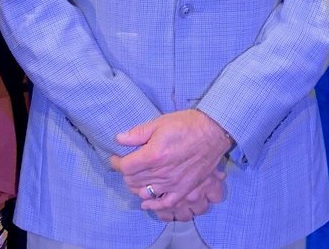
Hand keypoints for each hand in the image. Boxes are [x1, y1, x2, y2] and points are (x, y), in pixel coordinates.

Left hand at [110, 110, 232, 214]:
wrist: (213, 132)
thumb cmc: (186, 125)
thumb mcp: (159, 123)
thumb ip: (138, 133)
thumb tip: (119, 139)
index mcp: (153, 155)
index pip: (125, 167)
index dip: (116, 163)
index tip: (115, 158)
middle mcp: (161, 173)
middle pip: (132, 181)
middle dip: (126, 173)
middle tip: (128, 165)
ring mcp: (173, 183)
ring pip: (145, 193)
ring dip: (136, 187)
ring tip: (137, 178)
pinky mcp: (183, 189)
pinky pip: (164, 204)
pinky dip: (153, 205)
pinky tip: (146, 202)